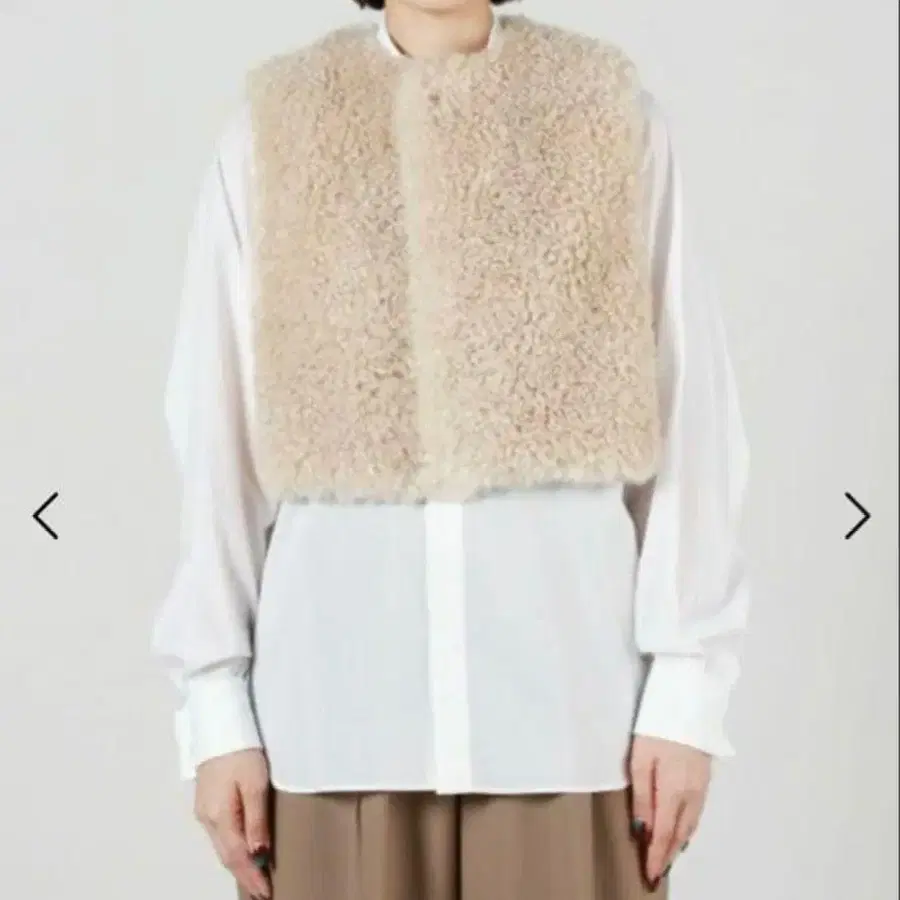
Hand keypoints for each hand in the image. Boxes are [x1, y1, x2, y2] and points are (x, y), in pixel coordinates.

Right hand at [194, 748, 271, 899]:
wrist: (219, 724)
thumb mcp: (256, 785)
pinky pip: (219, 834)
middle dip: (245, 876)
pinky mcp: (207, 801)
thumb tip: (259, 854)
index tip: (265, 893)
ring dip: (238, 864)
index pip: (237, 857)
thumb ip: (257, 821)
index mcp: (220, 816)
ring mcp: (204, 810)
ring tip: (255, 878)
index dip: (252, 877)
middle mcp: (207, 817)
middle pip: (226, 855)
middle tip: (262, 892)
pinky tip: (242, 851)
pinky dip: (231, 848)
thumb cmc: (241, 750)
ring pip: (221, 846)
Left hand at [628, 736, 710, 886]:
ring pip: (691, 823)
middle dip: (668, 855)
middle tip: (657, 873)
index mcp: (674, 791)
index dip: (657, 856)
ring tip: (667, 857)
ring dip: (679, 843)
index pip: (664, 834)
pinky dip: (688, 827)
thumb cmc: (656, 725)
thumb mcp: (640, 759)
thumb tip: (642, 830)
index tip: (650, 875)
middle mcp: (692, 793)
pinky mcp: (705, 775)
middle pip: (680, 832)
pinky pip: (697, 811)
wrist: (689, 697)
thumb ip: (642, 796)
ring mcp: (702, 784)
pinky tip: (682, 829)